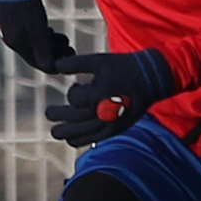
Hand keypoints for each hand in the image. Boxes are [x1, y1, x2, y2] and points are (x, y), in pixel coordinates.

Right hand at [0, 0, 70, 72]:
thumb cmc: (27, 5)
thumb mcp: (38, 29)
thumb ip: (44, 50)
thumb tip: (50, 68)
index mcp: (16, 43)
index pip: (36, 62)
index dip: (54, 65)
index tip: (69, 63)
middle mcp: (11, 38)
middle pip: (35, 53)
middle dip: (54, 53)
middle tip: (70, 49)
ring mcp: (10, 27)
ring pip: (33, 42)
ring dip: (50, 44)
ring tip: (64, 38)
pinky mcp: (12, 17)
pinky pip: (29, 32)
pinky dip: (42, 34)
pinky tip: (50, 29)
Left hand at [45, 48, 177, 145]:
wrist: (152, 79)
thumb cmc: (123, 67)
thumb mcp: (99, 60)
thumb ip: (75, 63)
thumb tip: (55, 65)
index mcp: (99, 92)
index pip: (75, 99)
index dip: (73, 92)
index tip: (77, 86)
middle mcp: (104, 111)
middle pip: (73, 119)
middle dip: (58, 116)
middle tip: (48, 113)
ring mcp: (110, 123)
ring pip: (82, 134)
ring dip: (65, 133)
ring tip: (55, 132)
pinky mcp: (116, 129)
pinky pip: (95, 139)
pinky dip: (81, 141)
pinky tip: (71, 140)